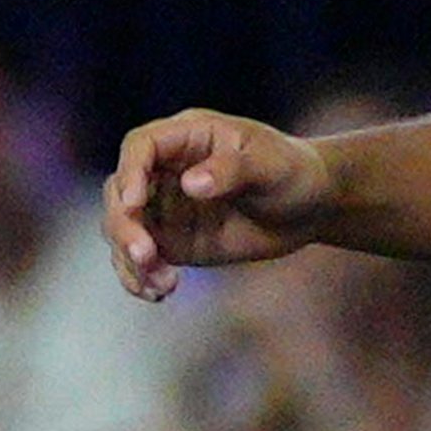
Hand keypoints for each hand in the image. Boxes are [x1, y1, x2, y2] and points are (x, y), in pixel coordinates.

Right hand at [104, 111, 331, 298]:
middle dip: (124, 226)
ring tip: (162, 285)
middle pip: (120, 192)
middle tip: (146, 256)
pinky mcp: (172, 241)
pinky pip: (142, 259)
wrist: (310, 207)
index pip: (140, 147)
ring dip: (130, 259)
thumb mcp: (270, 164)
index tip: (135, 204)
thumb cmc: (292, 171)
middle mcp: (165, 171)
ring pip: (123, 229)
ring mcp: (165, 207)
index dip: (130, 173)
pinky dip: (141, 277)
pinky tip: (159, 293)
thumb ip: (232, 170)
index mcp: (186, 137)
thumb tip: (190, 184)